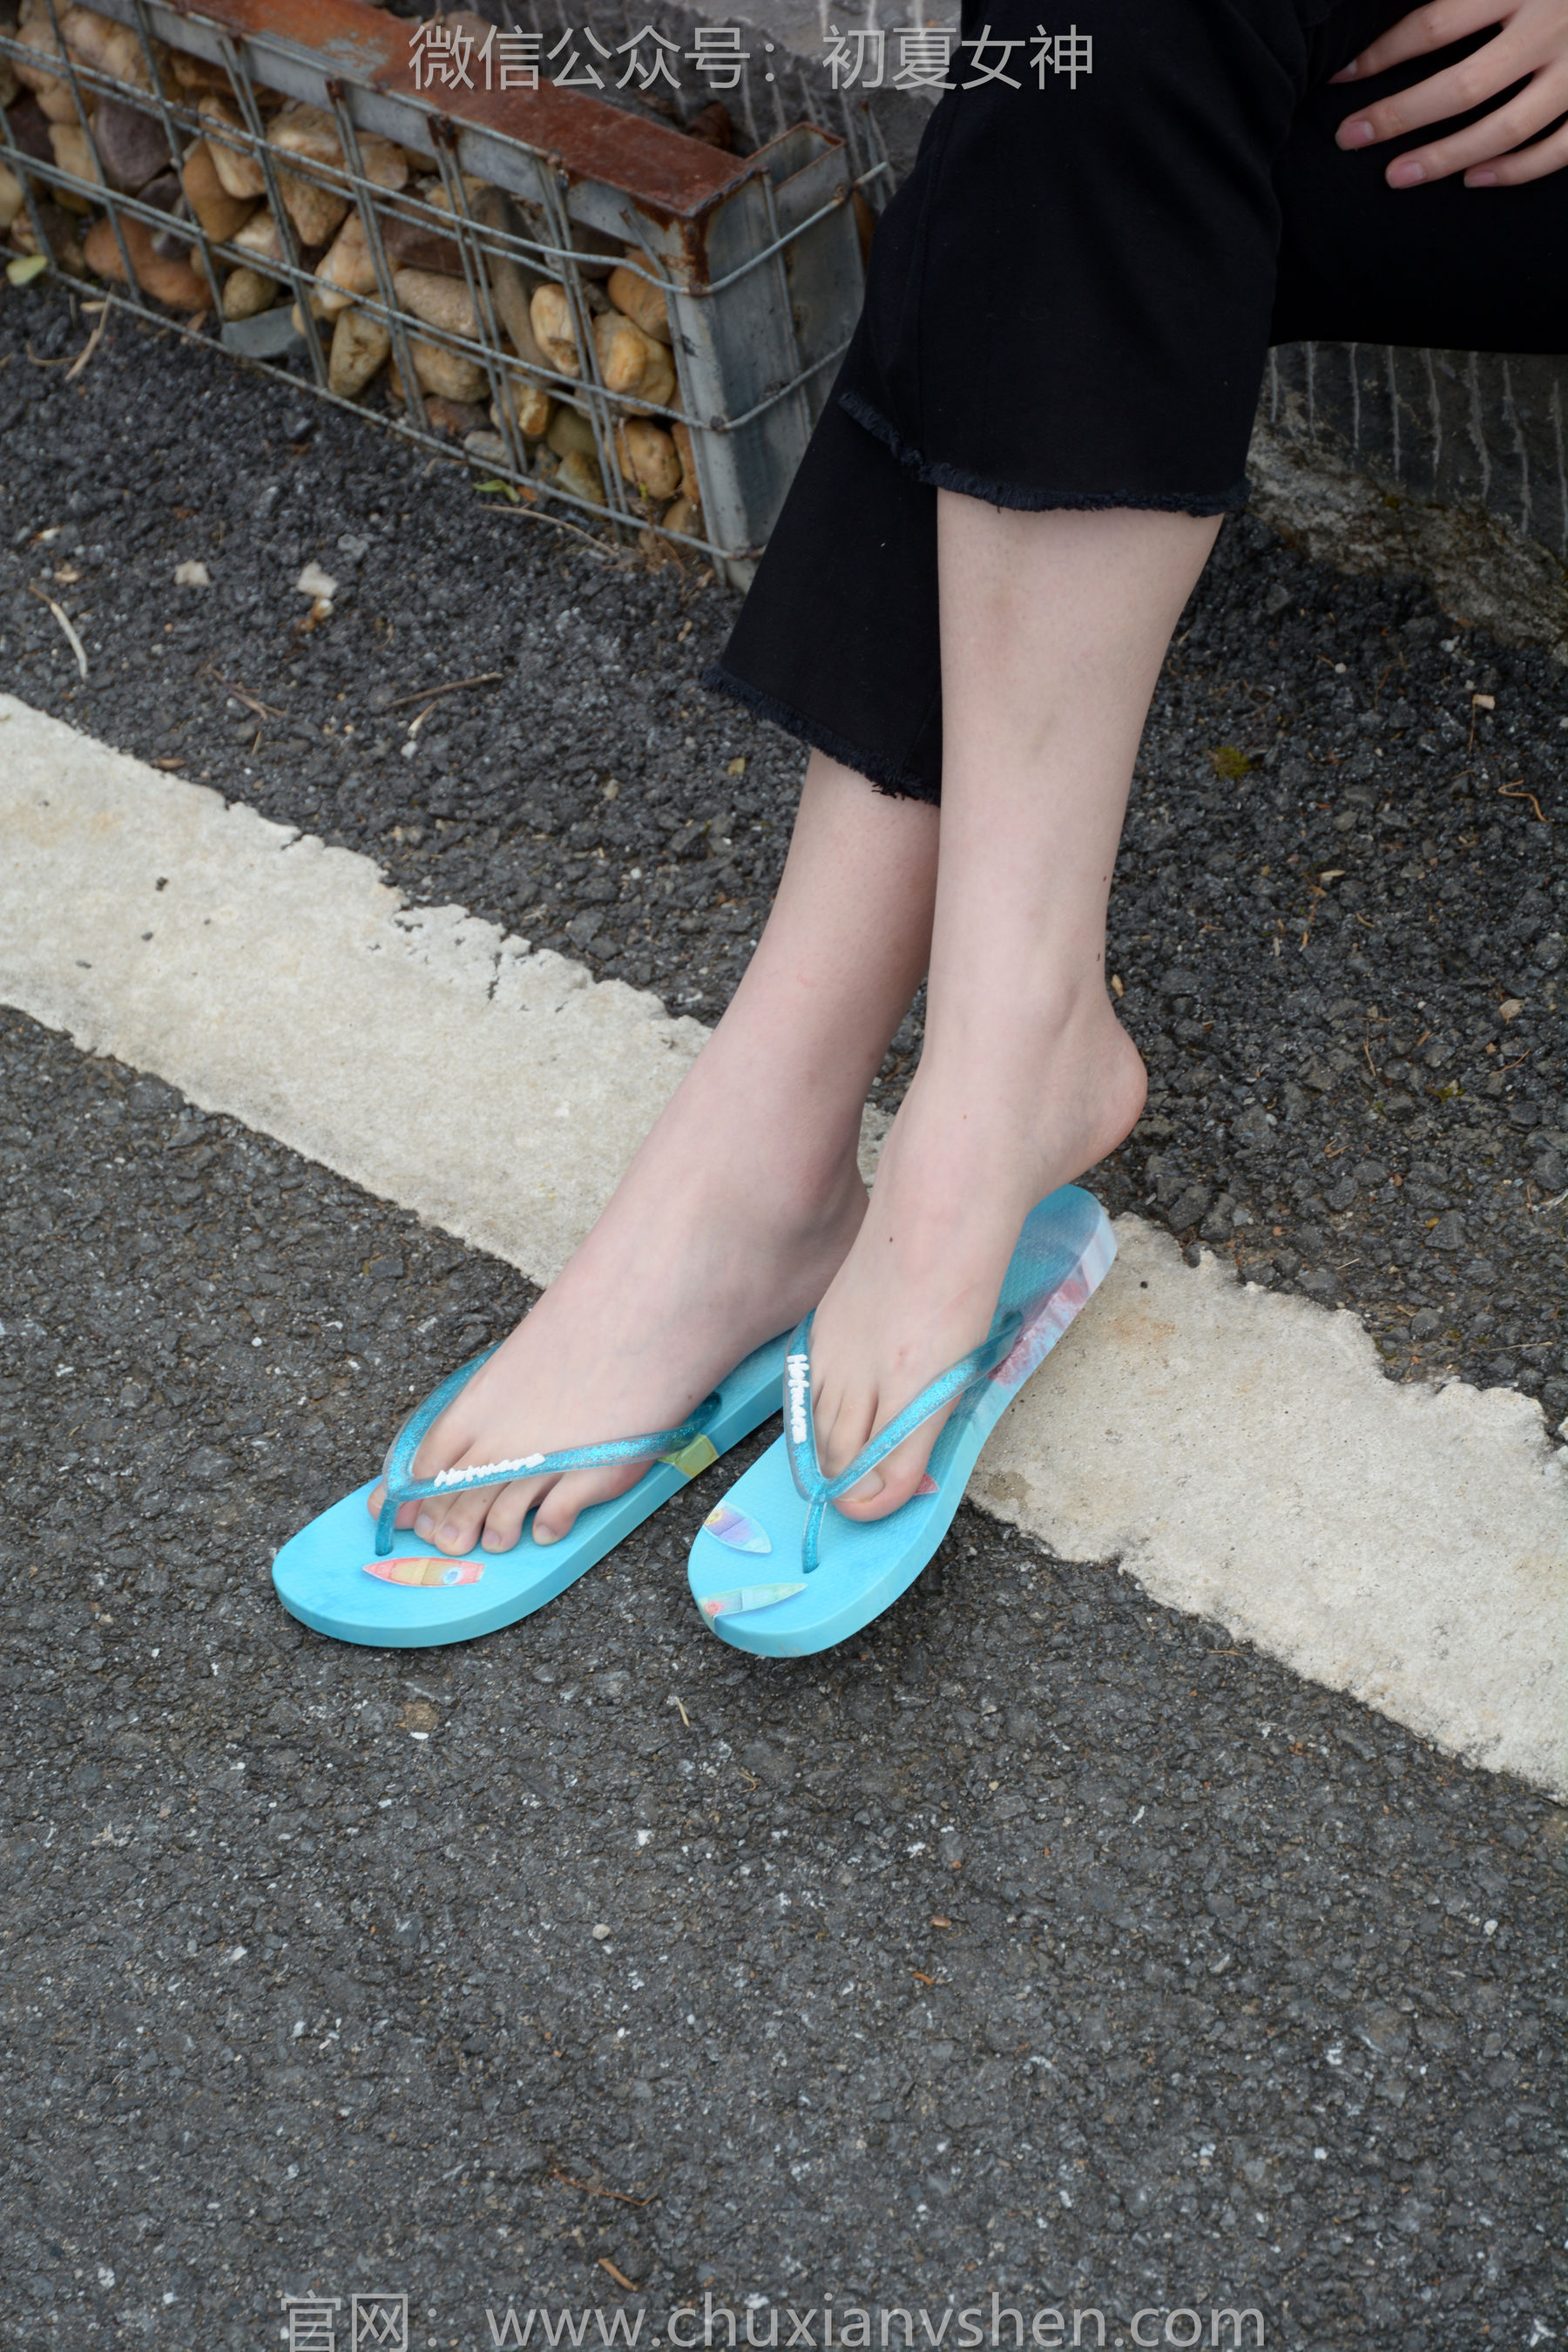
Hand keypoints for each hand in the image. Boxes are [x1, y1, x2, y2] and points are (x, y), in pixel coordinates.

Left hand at [1331, 0, 1567, 187]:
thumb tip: (1401, 7)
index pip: (1434, 25)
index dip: (1380, 54)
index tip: (1340, 77)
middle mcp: (1552, 26)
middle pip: (1463, 86)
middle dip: (1398, 116)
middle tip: (1350, 138)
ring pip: (1505, 130)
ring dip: (1444, 158)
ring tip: (1395, 175)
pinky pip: (1557, 150)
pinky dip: (1513, 171)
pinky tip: (1472, 180)